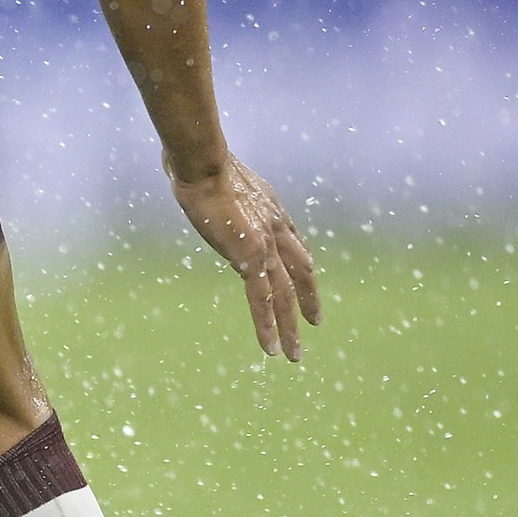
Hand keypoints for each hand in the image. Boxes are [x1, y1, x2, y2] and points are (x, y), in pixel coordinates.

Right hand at [170, 157, 319, 362]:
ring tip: (295, 352)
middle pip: (301, 271)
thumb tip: (210, 196)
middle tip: (315, 322)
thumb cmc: (202, 164)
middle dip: (309, 298)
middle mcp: (277, 229)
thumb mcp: (223, 180)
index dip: (299, 264)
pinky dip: (268, 326)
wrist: (205, 166)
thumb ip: (226, 194)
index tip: (304, 279)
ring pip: (285, 295)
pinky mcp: (250, 259)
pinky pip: (263, 301)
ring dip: (291, 326)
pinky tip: (272, 349)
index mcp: (271, 210)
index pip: (294, 242)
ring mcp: (266, 247)